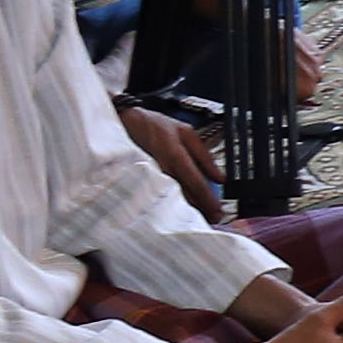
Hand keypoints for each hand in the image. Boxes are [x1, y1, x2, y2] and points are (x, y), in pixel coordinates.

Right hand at [120, 99, 225, 215]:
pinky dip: (173, 205)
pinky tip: (181, 211)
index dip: (208, 200)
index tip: (218, 210)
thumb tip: (220, 177)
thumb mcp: (185, 133)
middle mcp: (162, 170)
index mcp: (174, 155)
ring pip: (173, 200)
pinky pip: (161, 197)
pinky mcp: (142, 182)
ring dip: (188, 210)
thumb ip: (204, 157)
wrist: (123, 123)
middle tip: (215, 219)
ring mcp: (151, 178)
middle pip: (185, 197)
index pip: (195, 183)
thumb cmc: (153, 126)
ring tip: (202, 217)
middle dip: (201, 210)